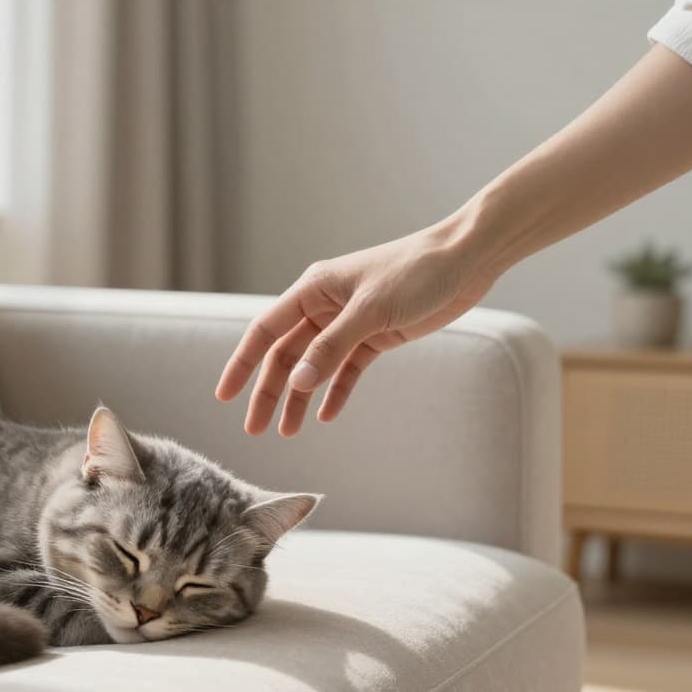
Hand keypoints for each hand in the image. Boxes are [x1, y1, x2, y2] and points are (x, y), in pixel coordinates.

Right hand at [214, 226, 496, 436]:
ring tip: (289, 432)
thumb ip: (331, 347)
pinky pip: (346, 370)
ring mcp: (349, 322)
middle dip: (268, 392)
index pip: (265, 331)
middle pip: (286, 355)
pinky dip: (335, 392)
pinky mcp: (375, 335)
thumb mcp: (370, 311)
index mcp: (313, 289)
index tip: (225, 395)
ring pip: (314, 367)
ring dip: (300, 398)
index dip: (242, 363)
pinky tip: (326, 416)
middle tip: (255, 429)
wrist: (466, 259)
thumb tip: (298, 382)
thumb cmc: (416, 271)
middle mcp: (325, 306)